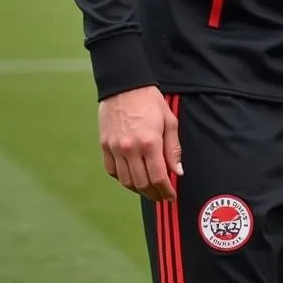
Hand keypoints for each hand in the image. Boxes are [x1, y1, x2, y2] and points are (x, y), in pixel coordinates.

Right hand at [98, 86, 182, 202]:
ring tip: (148, 189)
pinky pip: (112, 171)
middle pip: (141, 183)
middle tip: (161, 196)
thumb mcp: (169, 121)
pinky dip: (122, 179)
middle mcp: (130, 149)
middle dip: (153, 194)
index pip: (158, 176)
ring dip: (138, 189)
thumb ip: (173, 148)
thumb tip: (177, 172)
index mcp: (150, 142)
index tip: (171, 195)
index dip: (166, 190)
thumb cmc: (150, 101)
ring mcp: (115, 149)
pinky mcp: (104, 146)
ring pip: (126, 181)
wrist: (125, 86)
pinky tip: (132, 178)